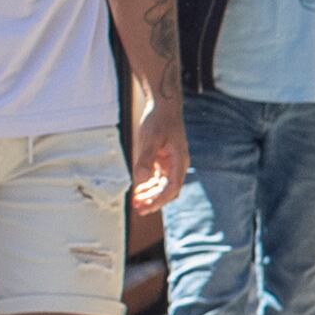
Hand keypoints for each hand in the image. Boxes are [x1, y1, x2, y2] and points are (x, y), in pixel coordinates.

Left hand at [127, 94, 187, 214]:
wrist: (163, 106)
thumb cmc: (159, 120)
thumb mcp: (150, 138)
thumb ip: (145, 159)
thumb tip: (140, 179)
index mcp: (178, 161)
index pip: (172, 187)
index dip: (159, 199)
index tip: (146, 207)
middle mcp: (177, 164)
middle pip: (168, 190)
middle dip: (154, 201)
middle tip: (138, 209)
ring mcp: (171, 162)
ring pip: (163, 186)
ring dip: (151, 195)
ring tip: (136, 202)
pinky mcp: (164, 159)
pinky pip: (158, 178)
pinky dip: (149, 185)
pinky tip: (138, 190)